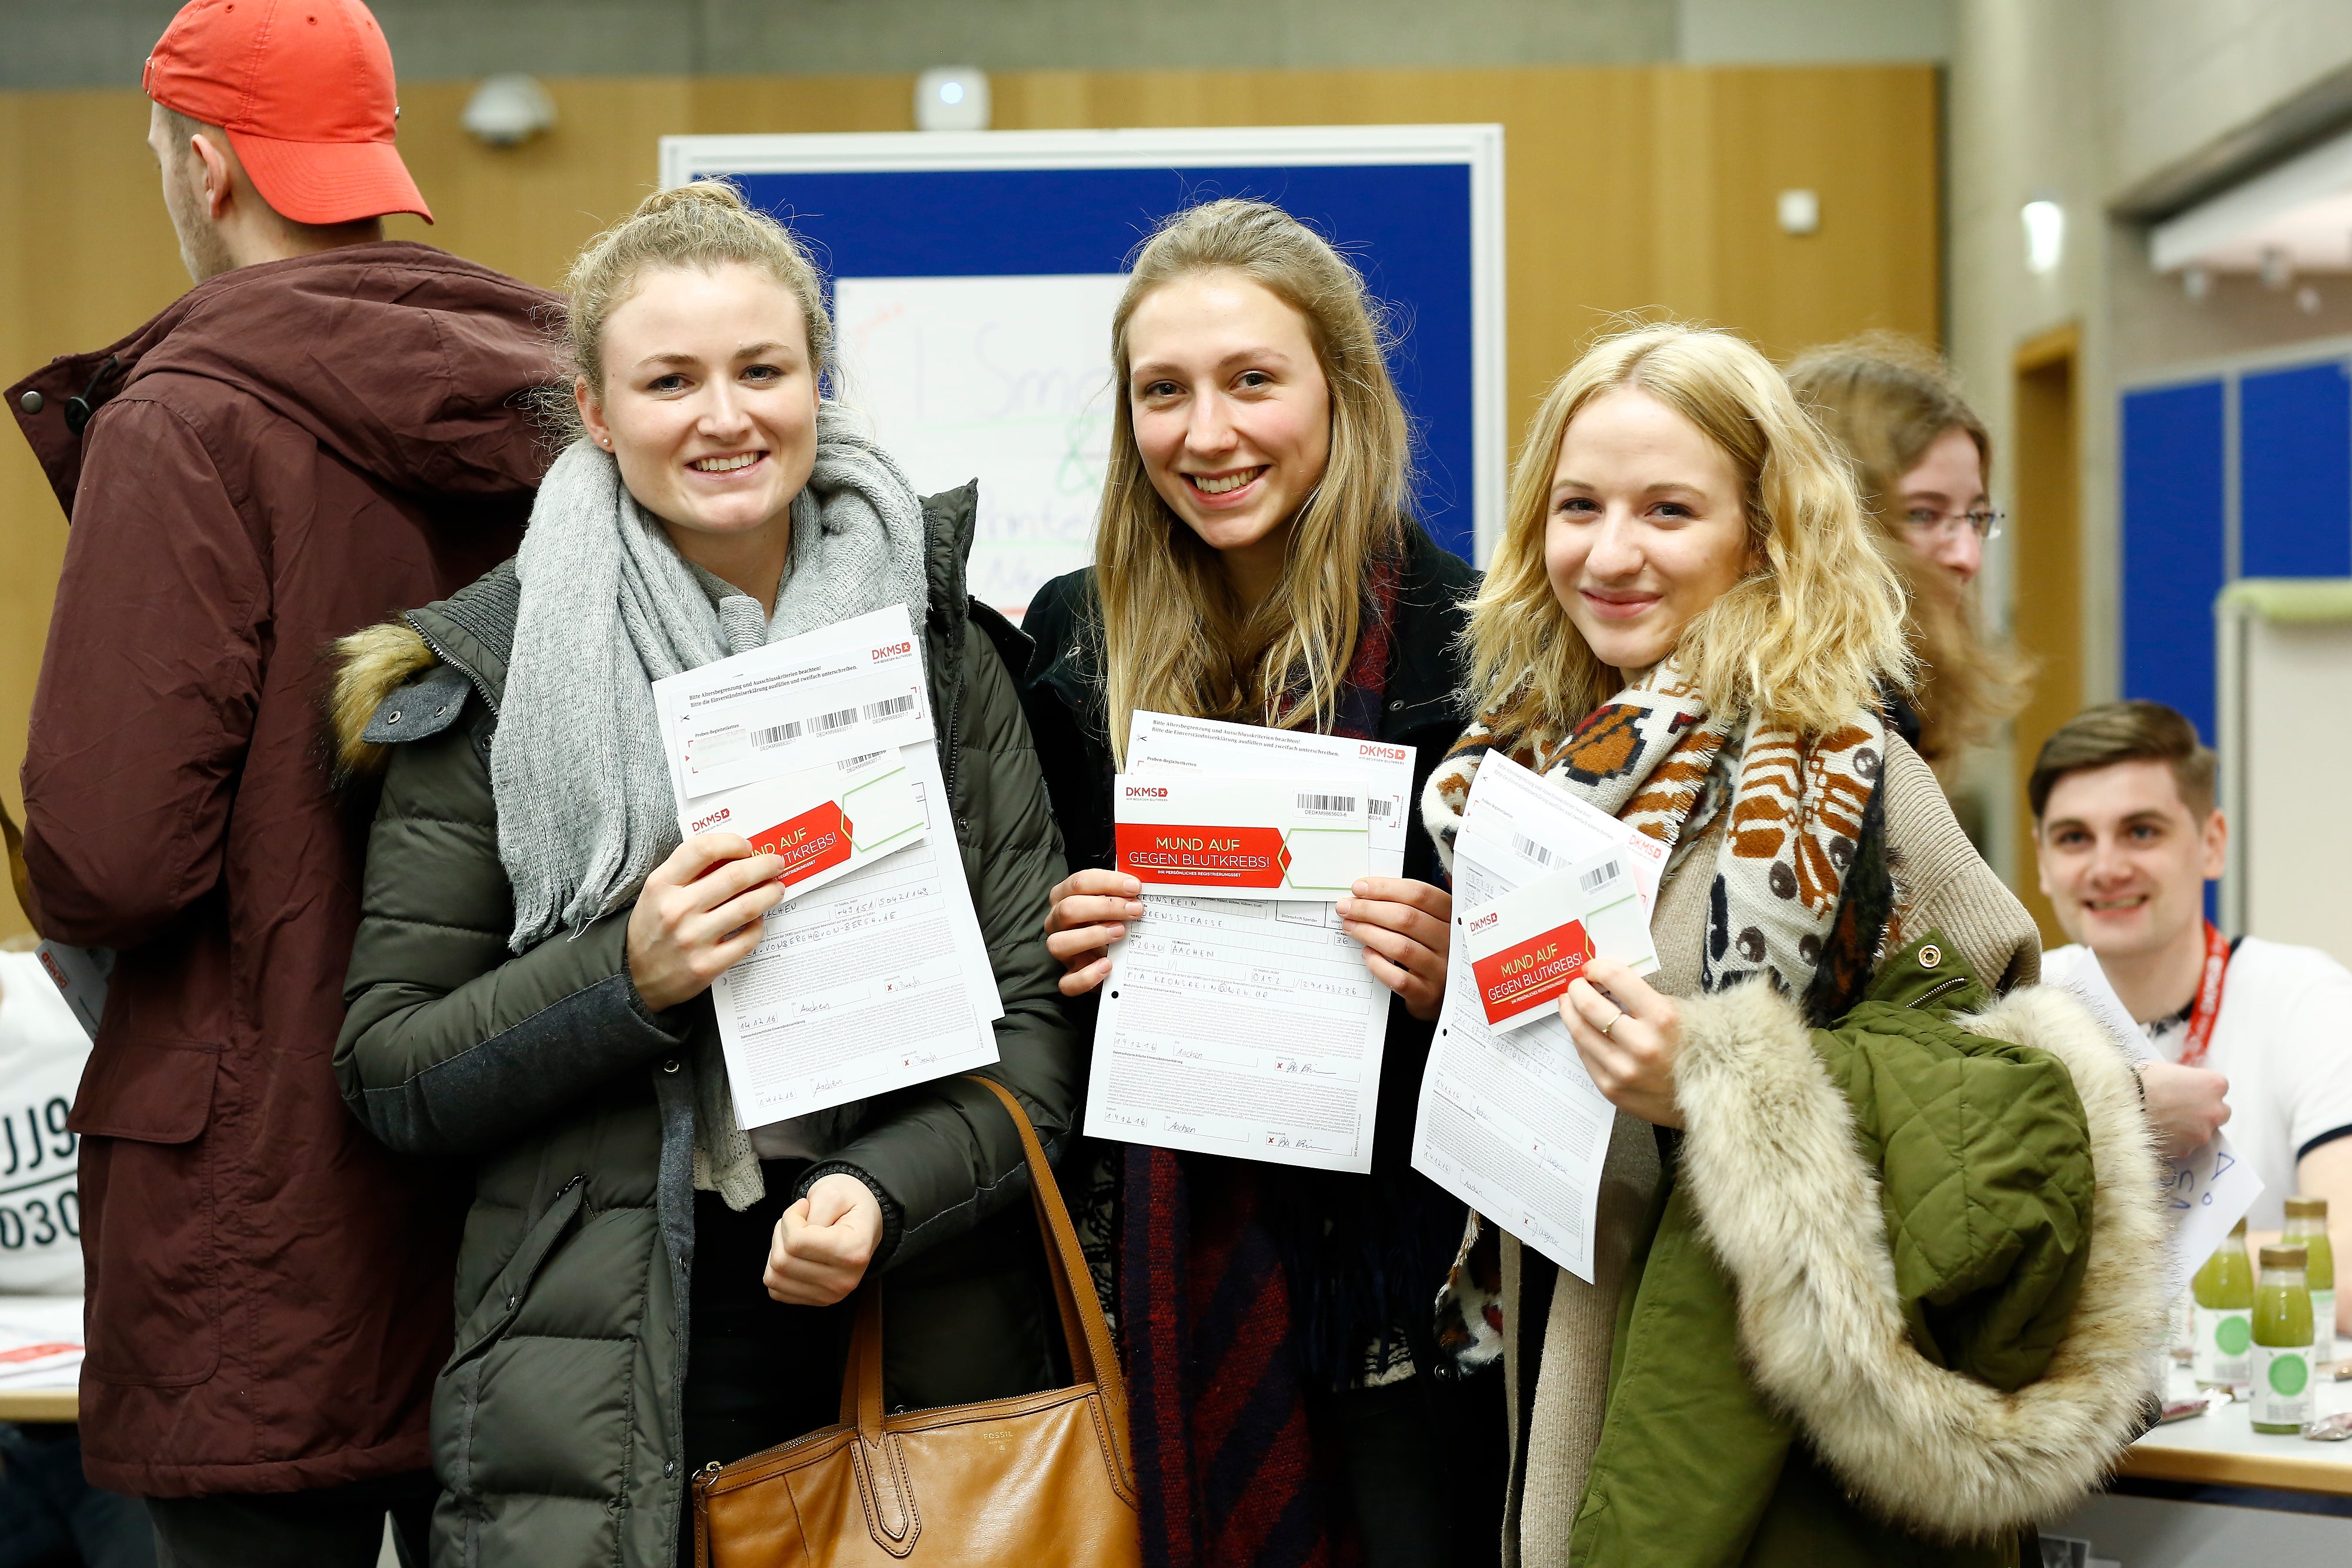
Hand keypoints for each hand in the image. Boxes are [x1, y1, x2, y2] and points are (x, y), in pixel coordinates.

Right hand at [626, 833, 786, 1012]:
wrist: (636, 977)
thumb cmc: (654, 927)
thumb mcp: (658, 892)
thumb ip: (688, 872)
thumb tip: (736, 855)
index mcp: (662, 884)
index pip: (703, 849)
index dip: (732, 842)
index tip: (747, 846)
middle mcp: (677, 909)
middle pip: (734, 876)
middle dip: (764, 866)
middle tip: (776, 863)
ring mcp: (693, 939)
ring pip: (747, 906)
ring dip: (770, 893)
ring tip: (777, 888)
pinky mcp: (708, 965)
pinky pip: (747, 939)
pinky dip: (758, 926)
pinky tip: (758, 920)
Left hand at [765, 1173, 883, 1305]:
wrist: (864, 1222)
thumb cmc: (849, 1203)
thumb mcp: (833, 1191)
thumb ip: (813, 1211)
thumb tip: (794, 1238)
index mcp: (854, 1250)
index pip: (796, 1242)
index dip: (790, 1218)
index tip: (803, 1207)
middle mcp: (845, 1280)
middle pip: (782, 1261)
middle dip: (781, 1233)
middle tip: (799, 1221)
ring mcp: (831, 1295)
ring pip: (774, 1277)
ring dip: (778, 1251)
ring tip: (797, 1236)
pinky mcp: (818, 1301)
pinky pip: (776, 1289)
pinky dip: (778, 1270)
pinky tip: (795, 1255)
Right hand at [1043, 869, 1143, 996]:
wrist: (1110, 953)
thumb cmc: (1110, 920)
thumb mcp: (1113, 903)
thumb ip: (1122, 893)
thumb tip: (1145, 884)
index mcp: (1064, 896)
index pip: (1079, 883)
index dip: (1108, 882)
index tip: (1135, 887)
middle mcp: (1057, 921)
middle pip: (1069, 909)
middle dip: (1105, 907)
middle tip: (1135, 910)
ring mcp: (1061, 949)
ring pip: (1059, 943)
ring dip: (1092, 936)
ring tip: (1120, 933)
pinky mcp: (1069, 975)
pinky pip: (1068, 982)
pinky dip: (1088, 975)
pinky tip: (1108, 966)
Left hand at [1337, 878, 1452, 1021]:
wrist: (1441, 992)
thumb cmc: (1428, 949)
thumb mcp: (1427, 923)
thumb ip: (1404, 907)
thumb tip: (1362, 895)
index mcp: (1452, 917)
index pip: (1420, 894)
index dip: (1385, 888)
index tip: (1359, 888)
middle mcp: (1450, 942)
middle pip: (1408, 918)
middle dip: (1369, 909)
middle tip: (1346, 908)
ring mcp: (1440, 970)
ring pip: (1401, 947)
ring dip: (1369, 933)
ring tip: (1349, 927)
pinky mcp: (1427, 994)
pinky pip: (1399, 978)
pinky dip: (1378, 964)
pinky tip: (1366, 953)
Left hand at [1560, 958, 1683, 1128]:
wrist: (1712, 1097)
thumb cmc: (1697, 1048)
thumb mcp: (1681, 1012)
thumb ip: (1644, 997)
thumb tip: (1606, 981)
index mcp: (1664, 1018)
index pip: (1616, 979)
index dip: (1598, 968)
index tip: (1592, 967)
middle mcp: (1642, 1045)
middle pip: (1590, 1006)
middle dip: (1577, 989)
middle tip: (1576, 984)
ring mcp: (1625, 1071)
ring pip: (1580, 1032)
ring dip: (1570, 1012)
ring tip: (1569, 1003)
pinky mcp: (1613, 1090)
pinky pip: (1585, 1056)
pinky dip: (1580, 1038)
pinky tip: (1582, 1029)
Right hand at [2138, 1059, 2229, 1158]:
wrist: (2120, 1105)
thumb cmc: (2139, 1082)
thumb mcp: (2166, 1070)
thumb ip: (2183, 1082)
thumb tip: (2181, 1089)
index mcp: (2213, 1084)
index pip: (2218, 1088)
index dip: (2200, 1090)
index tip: (2187, 1090)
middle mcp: (2215, 1110)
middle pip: (2220, 1113)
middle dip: (2204, 1112)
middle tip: (2181, 1108)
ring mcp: (2202, 1133)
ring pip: (2201, 1132)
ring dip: (2188, 1128)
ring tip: (2162, 1121)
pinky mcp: (2187, 1151)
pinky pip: (2184, 1146)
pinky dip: (2174, 1141)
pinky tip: (2156, 1132)